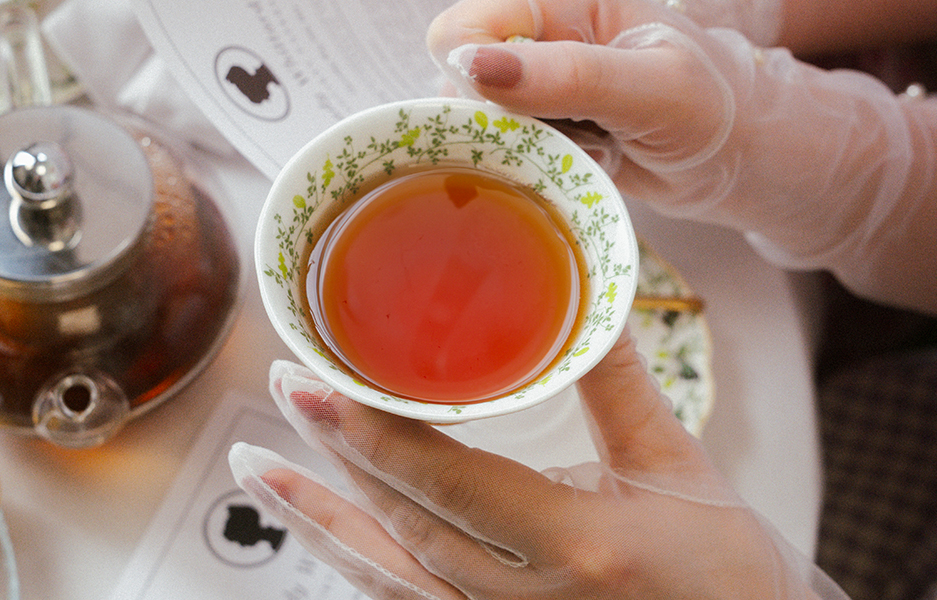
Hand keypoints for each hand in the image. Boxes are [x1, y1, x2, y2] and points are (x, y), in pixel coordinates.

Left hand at [229, 328, 841, 598]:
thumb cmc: (731, 574)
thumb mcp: (678, 467)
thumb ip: (615, 384)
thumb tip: (581, 299)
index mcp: (574, 545)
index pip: (441, 479)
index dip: (366, 430)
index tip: (311, 382)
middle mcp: (525, 599)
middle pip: (401, 519)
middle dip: (331, 455)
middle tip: (284, 390)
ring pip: (386, 573)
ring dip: (316, 518)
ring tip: (260, 473)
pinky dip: (356, 563)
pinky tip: (322, 536)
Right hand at [425, 0, 936, 314]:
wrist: (734, 160)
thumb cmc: (710, 107)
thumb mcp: (651, 87)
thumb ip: (567, 76)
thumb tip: (473, 65)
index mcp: (564, 2)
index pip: (465, 27)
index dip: (476, 71)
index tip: (520, 109)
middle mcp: (543, 39)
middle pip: (461, 78)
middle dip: (502, 117)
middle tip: (567, 129)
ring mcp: (539, 88)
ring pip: (480, 120)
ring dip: (525, 146)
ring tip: (586, 144)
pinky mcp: (543, 129)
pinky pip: (507, 152)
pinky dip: (539, 165)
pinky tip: (586, 159)